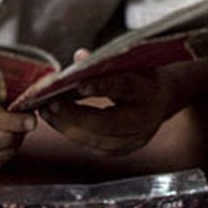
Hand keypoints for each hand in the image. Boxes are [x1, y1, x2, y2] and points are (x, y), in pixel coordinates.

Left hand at [39, 65, 176, 155]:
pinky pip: (94, 146)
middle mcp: (144, 118)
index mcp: (147, 90)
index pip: (124, 87)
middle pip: (108, 123)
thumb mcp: (127, 62)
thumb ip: (104, 61)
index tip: (79, 84)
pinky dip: (72, 133)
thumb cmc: (138, 75)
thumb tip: (80, 57)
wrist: (162, 98)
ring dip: (67, 126)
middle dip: (75, 115)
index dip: (103, 86)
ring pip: (98, 139)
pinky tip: (55, 121)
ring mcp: (135, 139)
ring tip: (46, 112)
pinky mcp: (123, 150)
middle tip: (50, 104)